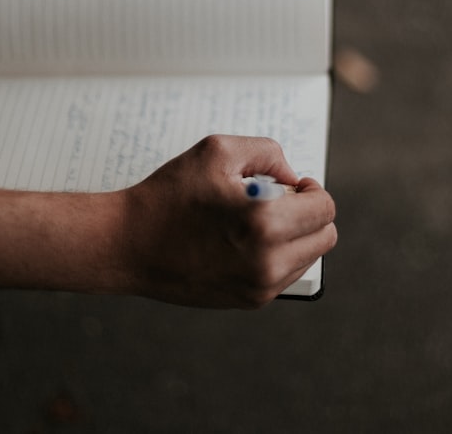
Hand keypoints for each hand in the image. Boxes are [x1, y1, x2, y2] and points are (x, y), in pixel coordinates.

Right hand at [120, 135, 336, 308]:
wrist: (127, 244)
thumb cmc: (169, 195)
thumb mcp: (218, 151)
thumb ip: (268, 153)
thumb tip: (291, 178)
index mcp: (265, 222)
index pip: (324, 208)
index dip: (311, 190)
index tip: (291, 186)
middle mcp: (267, 261)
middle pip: (324, 236)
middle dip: (308, 214)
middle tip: (278, 201)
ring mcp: (259, 287)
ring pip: (308, 257)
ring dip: (294, 236)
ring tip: (255, 222)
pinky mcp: (248, 301)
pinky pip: (284, 274)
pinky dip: (276, 255)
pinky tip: (244, 241)